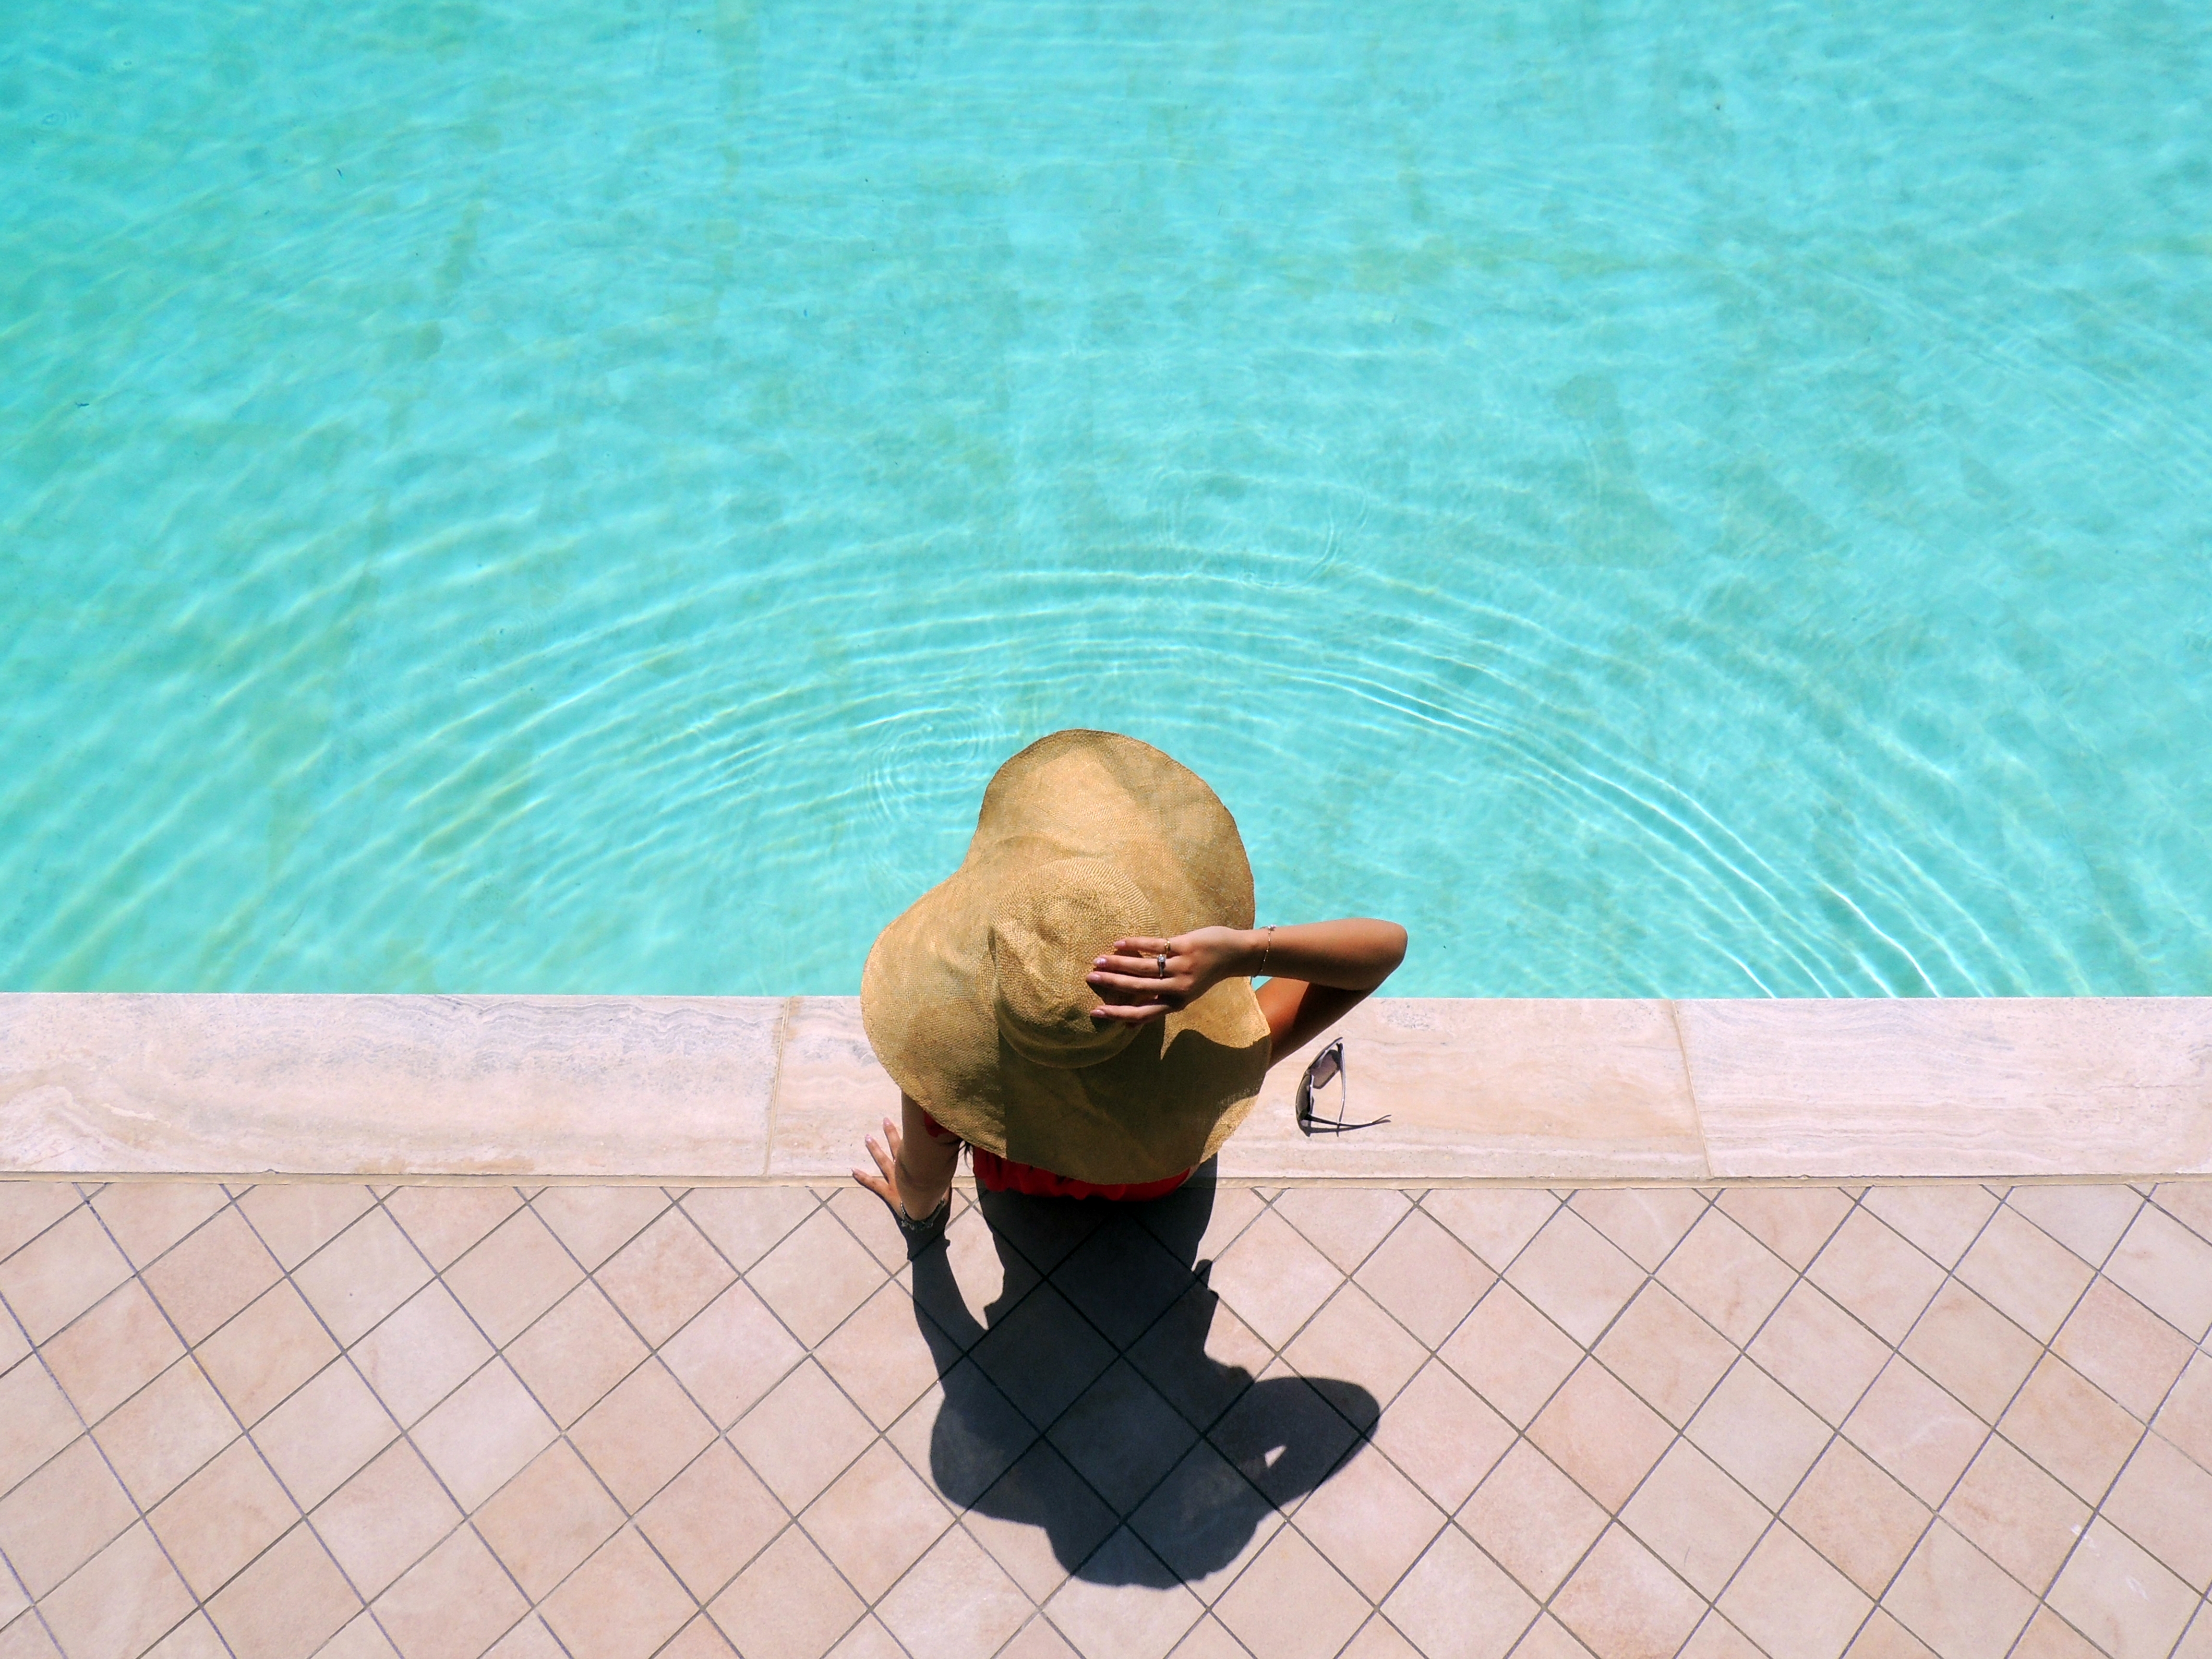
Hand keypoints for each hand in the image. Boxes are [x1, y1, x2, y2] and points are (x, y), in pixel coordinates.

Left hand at [853, 1115, 951, 1221]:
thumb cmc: (936, 1196)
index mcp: (917, 1165)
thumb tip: (951, 1151)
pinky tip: (853, 1171)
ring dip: (875, 1149)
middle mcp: (904, 1169)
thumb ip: (944, 1166)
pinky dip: (863, 1177)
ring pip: (883, 1161)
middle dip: (891, 1133)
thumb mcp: (943, 1178)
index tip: (911, 1117)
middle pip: (897, 1147)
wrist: (925, 1213)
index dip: (912, 1131)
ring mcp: (894, 1179)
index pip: (914, 1144)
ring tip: (867, 1137)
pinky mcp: (888, 1191)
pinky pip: (873, 1183)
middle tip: (884, 1120)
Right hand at [1085, 926, 1252, 1024]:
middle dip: (1112, 983)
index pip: (1142, 1013)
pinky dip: (1135, 944)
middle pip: (1138, 988)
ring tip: (1099, 959)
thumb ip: (1158, 1005)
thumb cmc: (1204, 976)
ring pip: (1143, 966)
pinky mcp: (1185, 946)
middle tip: (1090, 977)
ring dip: (1118, 963)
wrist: (1234, 955)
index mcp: (1176, 1003)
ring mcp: (1181, 967)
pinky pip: (1155, 945)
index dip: (1118, 1013)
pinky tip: (1119, 943)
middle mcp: (1178, 988)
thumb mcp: (1183, 996)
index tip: (1096, 1011)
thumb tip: (1130, 1026)